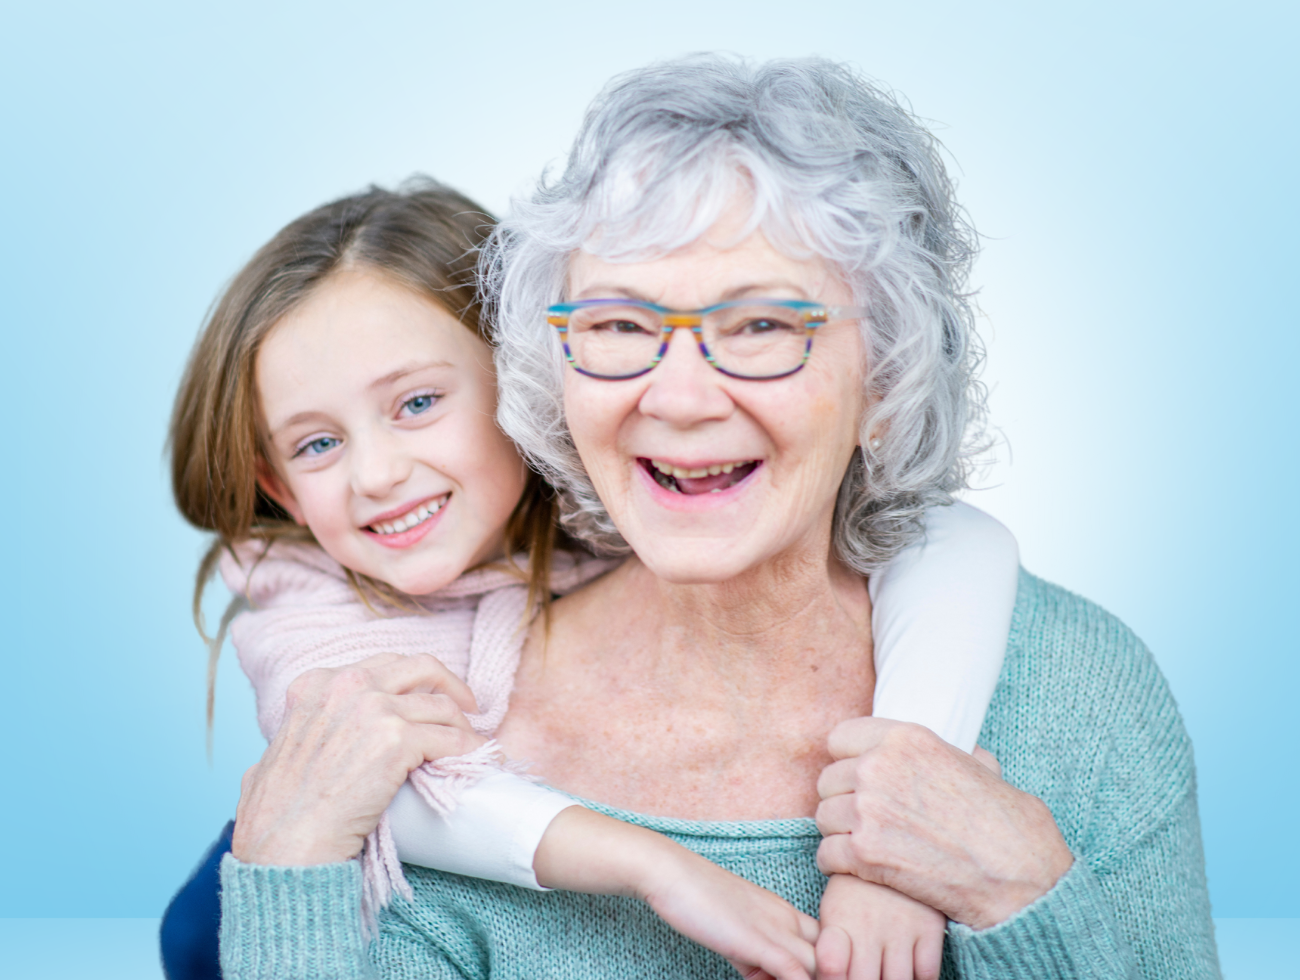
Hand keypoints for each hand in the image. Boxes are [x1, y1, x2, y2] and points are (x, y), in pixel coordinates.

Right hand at [232, 653, 484, 865]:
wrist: (284, 846)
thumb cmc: (276, 816)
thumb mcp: (279, 750)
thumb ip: (303, 731)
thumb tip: (315, 740)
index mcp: (318, 685)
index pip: (383, 665)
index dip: (413, 681)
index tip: (428, 697)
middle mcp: (347, 686)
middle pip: (421, 668)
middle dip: (449, 685)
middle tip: (467, 707)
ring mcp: (374, 709)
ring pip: (442, 706)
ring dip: (462, 726)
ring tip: (471, 744)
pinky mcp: (398, 740)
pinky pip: (450, 739)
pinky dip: (468, 750)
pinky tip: (474, 761)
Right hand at [535, 807, 817, 979]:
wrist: (668, 871)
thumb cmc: (695, 898)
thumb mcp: (732, 933)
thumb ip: (753, 958)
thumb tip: (761, 977)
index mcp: (785, 912)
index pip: (830, 944)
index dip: (830, 968)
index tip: (815, 977)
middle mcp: (788, 918)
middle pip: (836, 955)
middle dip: (833, 977)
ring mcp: (775, 928)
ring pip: (825, 967)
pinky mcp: (757, 940)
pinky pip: (796, 973)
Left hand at [815, 718, 1072, 929]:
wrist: (1019, 876)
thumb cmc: (1007, 822)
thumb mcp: (978, 765)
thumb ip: (945, 752)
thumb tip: (958, 746)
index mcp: (904, 738)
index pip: (840, 737)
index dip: (846, 760)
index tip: (855, 778)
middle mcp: (879, 766)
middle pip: (828, 780)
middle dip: (841, 800)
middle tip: (862, 820)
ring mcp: (868, 809)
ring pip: (823, 816)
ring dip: (838, 832)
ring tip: (861, 845)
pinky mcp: (863, 853)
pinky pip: (825, 853)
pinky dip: (836, 864)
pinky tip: (856, 868)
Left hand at [816, 874, 943, 979]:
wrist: (890, 844)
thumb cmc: (856, 887)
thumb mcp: (833, 909)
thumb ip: (830, 947)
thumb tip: (831, 977)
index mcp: (838, 921)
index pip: (831, 970)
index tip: (840, 977)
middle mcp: (868, 926)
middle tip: (868, 974)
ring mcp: (900, 927)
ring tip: (885, 972)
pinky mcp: (929, 926)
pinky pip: (927, 973)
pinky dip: (919, 978)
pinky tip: (911, 970)